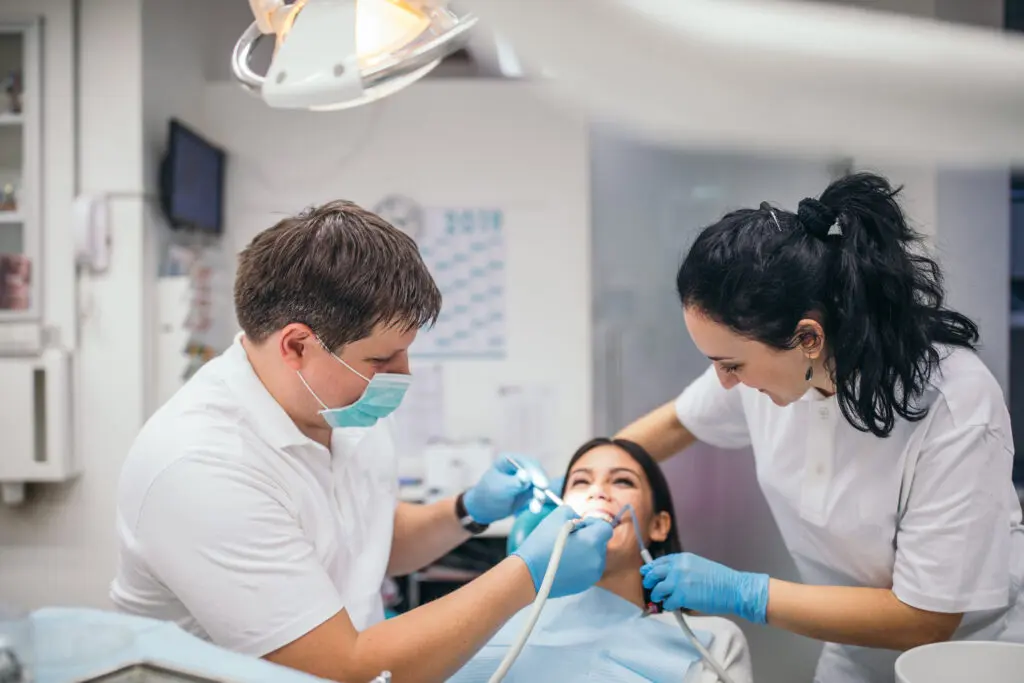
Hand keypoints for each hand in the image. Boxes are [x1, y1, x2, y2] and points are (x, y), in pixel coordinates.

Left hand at [463, 454, 547, 524]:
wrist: (484, 509)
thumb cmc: (488, 495)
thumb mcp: (500, 489)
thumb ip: (514, 483)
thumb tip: (527, 476)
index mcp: (508, 460)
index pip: (526, 463)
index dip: (536, 473)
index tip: (542, 485)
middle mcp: (519, 466)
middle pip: (536, 472)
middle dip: (540, 485)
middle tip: (542, 497)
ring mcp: (525, 477)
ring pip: (539, 484)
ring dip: (540, 495)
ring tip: (535, 508)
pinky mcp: (529, 488)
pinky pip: (537, 493)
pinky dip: (537, 501)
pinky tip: (534, 509)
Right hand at [512, 505, 613, 597]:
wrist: (528, 574)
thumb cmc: (542, 543)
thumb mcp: (556, 516)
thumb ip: (574, 513)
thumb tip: (581, 521)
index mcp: (593, 541)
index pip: (605, 528)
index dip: (592, 524)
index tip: (579, 526)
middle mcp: (598, 559)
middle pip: (600, 543)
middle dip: (589, 538)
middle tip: (570, 539)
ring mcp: (592, 574)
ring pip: (595, 556)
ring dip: (586, 551)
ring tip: (567, 552)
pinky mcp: (585, 585)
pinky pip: (588, 569)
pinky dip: (581, 564)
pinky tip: (565, 563)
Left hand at [640, 552, 769, 623]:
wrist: (733, 589)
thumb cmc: (721, 580)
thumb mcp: (699, 565)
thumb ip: (683, 569)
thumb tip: (670, 578)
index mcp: (683, 558)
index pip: (659, 561)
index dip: (651, 568)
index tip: (647, 573)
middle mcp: (677, 567)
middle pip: (653, 573)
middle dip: (649, 581)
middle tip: (648, 587)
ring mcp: (678, 582)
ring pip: (657, 590)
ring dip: (657, 596)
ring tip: (660, 600)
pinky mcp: (681, 596)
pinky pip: (667, 603)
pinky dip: (669, 606)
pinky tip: (673, 606)